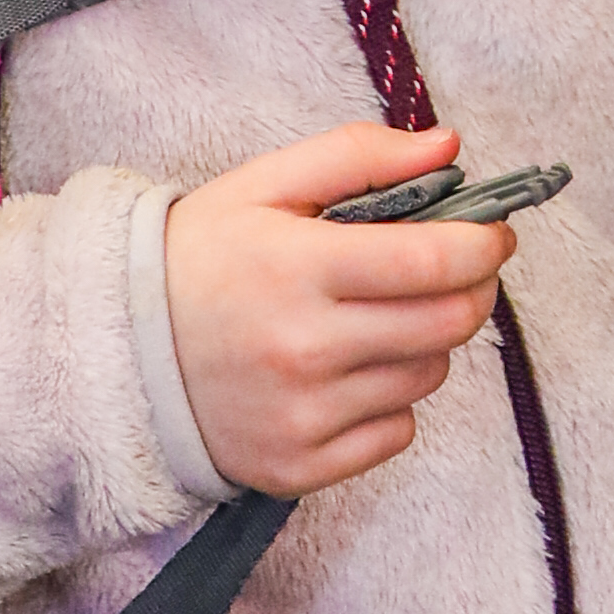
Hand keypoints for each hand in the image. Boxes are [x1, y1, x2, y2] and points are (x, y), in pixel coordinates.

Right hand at [161, 127, 509, 495]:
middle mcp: (304, 349)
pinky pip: (395, 434)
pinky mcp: (298, 467)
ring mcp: (302, 416)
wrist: (118, 353)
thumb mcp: (266, 184)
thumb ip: (359, 156)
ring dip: (426, 342)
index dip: (484, 244)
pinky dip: (392, 401)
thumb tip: (451, 146)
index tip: (494, 233)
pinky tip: (351, 371)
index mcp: (298, 267)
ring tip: (381, 317)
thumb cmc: (200, 257)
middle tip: (456, 270)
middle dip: (471, 290)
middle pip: (447, 324)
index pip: (434, 261)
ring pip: (426, 377)